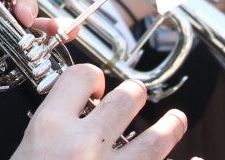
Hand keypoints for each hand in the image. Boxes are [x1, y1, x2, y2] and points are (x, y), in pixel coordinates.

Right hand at [11, 67, 193, 159]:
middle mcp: (84, 145)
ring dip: (171, 127)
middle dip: (134, 97)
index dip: (91, 78)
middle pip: (126, 99)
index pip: (78, 79)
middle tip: (136, 100)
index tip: (96, 87)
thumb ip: (48, 143)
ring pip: (158, 138)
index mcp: (49, 130)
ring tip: (176, 122)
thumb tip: (71, 128)